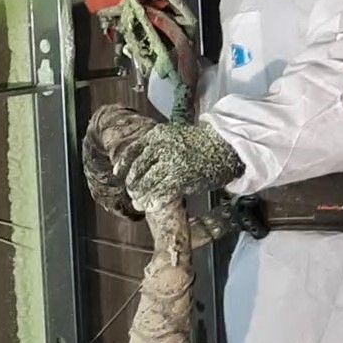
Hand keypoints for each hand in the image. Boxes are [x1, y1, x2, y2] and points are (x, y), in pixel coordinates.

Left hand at [123, 121, 243, 211]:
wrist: (224, 145)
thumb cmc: (199, 144)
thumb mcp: (174, 136)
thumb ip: (157, 147)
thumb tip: (141, 164)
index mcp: (157, 135)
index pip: (132, 151)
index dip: (123, 165)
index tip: (118, 174)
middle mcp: (161, 147)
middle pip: (138, 169)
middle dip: (133, 184)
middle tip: (132, 193)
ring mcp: (171, 162)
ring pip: (147, 182)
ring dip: (141, 195)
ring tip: (139, 203)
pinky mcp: (181, 177)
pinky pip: (162, 192)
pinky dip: (154, 201)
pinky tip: (151, 207)